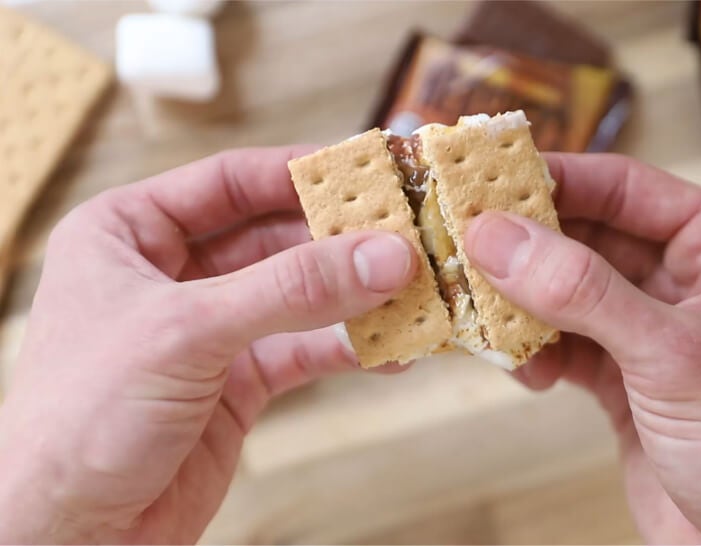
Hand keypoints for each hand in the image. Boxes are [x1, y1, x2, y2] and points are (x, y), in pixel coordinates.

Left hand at [0, 148, 415, 542]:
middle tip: (405, 236)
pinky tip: (390, 350)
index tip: (367, 170)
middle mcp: (170, 274)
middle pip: (273, 238)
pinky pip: (304, 350)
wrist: (72, 534)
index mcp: (127, 232)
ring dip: (353, 297)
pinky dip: (348, 348)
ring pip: (297, 297)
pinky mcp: (236, 382)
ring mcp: (208, 330)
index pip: (228, 182)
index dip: (298, 172)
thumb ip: (291, 291)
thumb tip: (383, 255)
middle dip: (339, 241)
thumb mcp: (188, 332)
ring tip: (412, 291)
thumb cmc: (81, 419)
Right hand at [465, 154, 700, 543]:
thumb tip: (501, 237)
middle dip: (529, 246)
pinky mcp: (629, 376)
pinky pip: (567, 342)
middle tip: (465, 242)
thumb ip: (583, 291)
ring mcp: (657, 328)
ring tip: (481, 307)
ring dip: (525, 302)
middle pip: (590, 236)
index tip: (488, 178)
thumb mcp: (673, 356)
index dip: (557, 179)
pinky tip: (522, 366)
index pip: (628, 188)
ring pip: (571, 291)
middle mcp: (694, 277)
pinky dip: (538, 351)